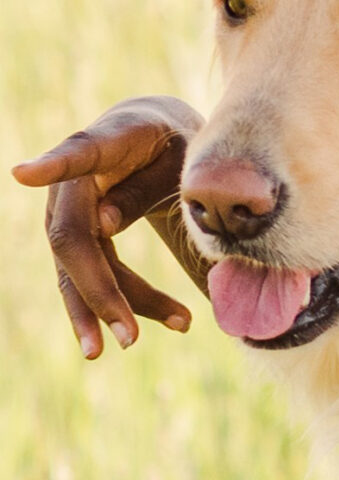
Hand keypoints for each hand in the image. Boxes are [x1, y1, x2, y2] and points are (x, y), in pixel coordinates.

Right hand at [13, 96, 205, 357]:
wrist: (150, 136)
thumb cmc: (166, 142)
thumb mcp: (174, 158)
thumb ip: (140, 189)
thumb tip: (102, 226)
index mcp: (102, 144)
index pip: (74, 156)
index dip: (50, 166)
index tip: (23, 173)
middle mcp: (71, 184)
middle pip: (72, 240)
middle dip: (100, 291)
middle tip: (130, 337)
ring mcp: (67, 213)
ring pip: (76, 268)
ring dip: (105, 308)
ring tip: (131, 343)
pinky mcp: (78, 237)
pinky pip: (91, 275)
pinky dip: (118, 303)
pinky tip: (137, 332)